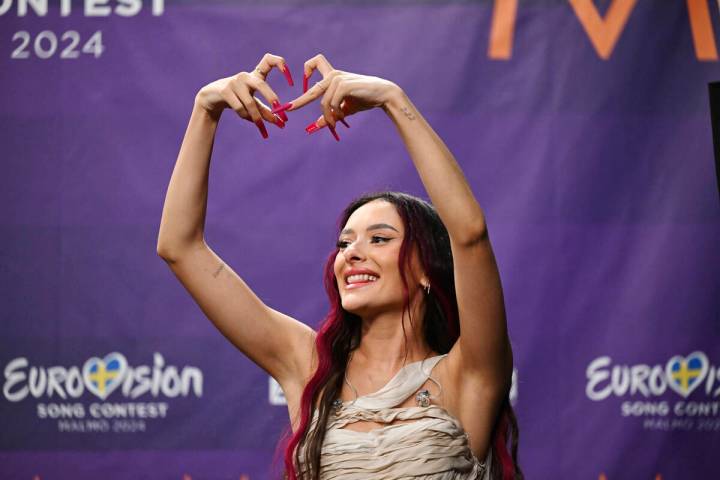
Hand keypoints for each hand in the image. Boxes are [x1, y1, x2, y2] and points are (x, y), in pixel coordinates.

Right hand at [194, 53, 294, 138]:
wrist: (212, 98)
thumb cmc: (237, 99)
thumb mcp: (253, 104)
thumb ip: (266, 112)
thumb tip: (281, 123)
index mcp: (255, 75)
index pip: (269, 60)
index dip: (281, 64)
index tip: (290, 80)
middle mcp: (246, 76)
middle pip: (261, 85)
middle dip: (271, 98)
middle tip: (279, 110)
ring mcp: (234, 82)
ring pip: (250, 103)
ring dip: (257, 117)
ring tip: (262, 127)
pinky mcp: (225, 91)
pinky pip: (239, 108)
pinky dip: (245, 117)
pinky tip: (248, 119)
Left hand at [277, 54, 401, 139]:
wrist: (382, 95)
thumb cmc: (364, 99)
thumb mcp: (344, 108)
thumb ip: (330, 114)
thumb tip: (315, 125)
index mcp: (332, 75)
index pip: (313, 64)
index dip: (306, 71)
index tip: (302, 84)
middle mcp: (333, 74)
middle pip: (311, 90)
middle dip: (299, 102)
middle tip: (287, 111)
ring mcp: (338, 79)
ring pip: (323, 103)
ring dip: (328, 117)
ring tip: (334, 125)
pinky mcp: (343, 85)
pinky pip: (331, 103)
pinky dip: (334, 114)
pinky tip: (341, 118)